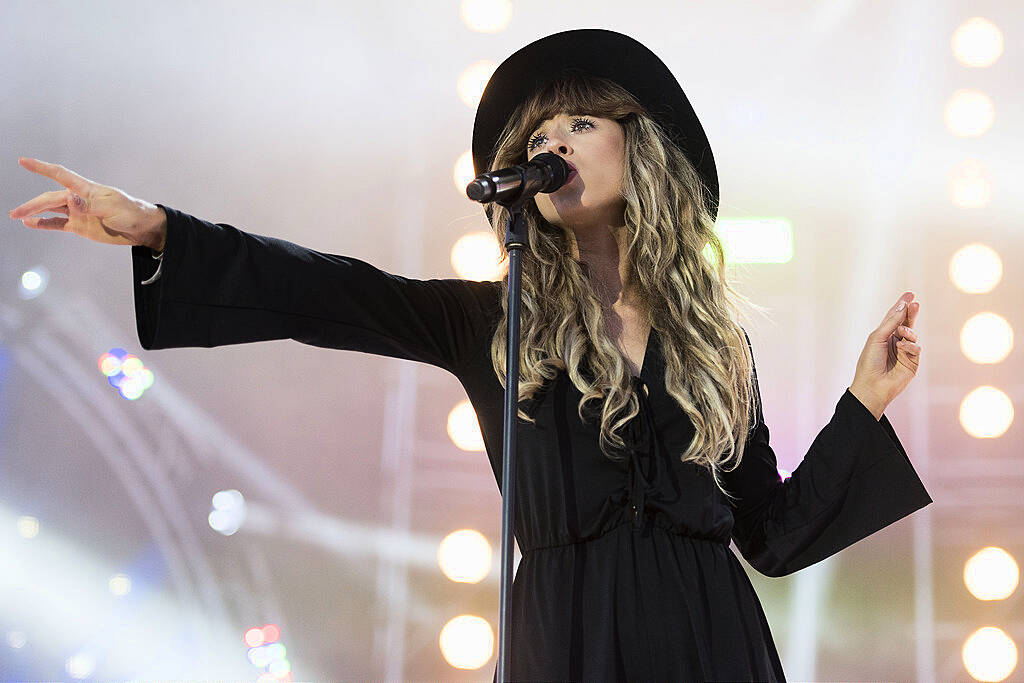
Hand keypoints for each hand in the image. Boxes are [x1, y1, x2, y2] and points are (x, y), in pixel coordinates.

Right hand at [8, 157, 165, 249]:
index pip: (60, 174)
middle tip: (15, 212)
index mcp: (86, 189)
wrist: (143, 229)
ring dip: (34, 213)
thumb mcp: (112, 207)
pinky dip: (44, 224)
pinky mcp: (80, 226)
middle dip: (32, 204)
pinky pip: (58, 224)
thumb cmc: (131, 212)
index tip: (23, 161)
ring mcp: (78, 213)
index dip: (41, 168)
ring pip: (50, 211)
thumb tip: (69, 200)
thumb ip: (89, 205)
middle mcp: (78, 199)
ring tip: (17, 216)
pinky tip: (31, 224)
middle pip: (50, 199)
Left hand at [850, 291, 921, 418]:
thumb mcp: (877, 338)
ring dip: (908, 331)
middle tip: (914, 303)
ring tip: (902, 333)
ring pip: (913, 335)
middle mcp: (894, 342)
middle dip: (910, 313)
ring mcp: (904, 352)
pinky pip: (916, 348)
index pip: (894, 318)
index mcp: (883, 336)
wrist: (872, 385)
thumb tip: (903, 306)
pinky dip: (910, 346)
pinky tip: (902, 347)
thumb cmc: (869, 362)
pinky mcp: (912, 362)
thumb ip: (891, 322)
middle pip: (906, 323)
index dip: (901, 306)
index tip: (909, 294)